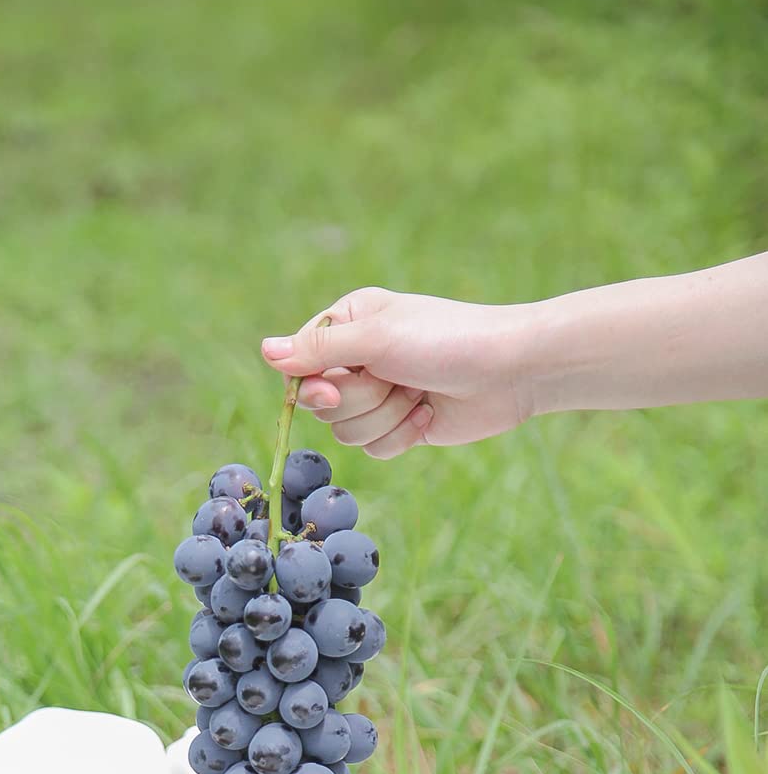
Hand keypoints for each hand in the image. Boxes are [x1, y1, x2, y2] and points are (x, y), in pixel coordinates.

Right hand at [261, 286, 530, 455]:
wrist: (509, 370)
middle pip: (321, 404)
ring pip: (346, 432)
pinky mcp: (400, 425)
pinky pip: (374, 449)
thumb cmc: (447, 341)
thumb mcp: (377, 340)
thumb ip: (319, 349)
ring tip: (418, 392)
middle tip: (395, 380)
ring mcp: (379, 394)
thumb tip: (265, 352)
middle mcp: (358, 359)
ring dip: (385, 417)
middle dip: (361, 400)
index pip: (299, 363)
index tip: (335, 387)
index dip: (312, 385)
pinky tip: (429, 411)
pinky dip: (402, 434)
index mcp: (348, 324)